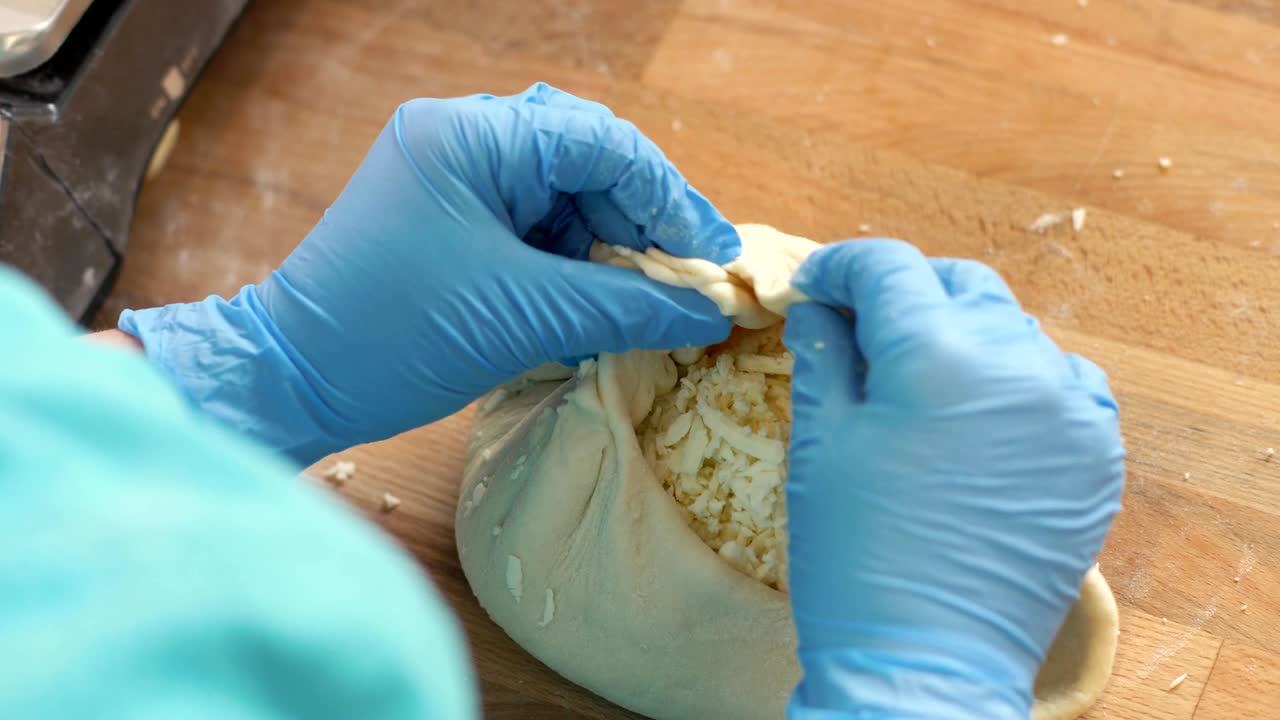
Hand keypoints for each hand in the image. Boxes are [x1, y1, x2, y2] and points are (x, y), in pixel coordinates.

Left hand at [120, 83, 738, 463]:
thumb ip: (626, 306)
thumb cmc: (393, 335)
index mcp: (471, 137)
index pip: (601, 143)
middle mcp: (462, 139)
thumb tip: (709, 312)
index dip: (670, 198)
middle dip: (642, 222)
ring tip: (642, 300)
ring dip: (609, 246)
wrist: (294, 380)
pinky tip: (595, 303)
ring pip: (565, 197)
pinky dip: (572, 264)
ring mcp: (454, 177)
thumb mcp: (523, 317)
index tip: (714, 256)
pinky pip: (533, 227)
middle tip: (689, 278)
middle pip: (587, 162)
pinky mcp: (451, 218)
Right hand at [780, 240, 1124, 718]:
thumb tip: (819, 308)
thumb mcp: (821, 444)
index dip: (841, 268)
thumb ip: (823, 356)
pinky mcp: (1096, 454)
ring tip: (921, 377)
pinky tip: (984, 413)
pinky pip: (1062, 384)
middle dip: (904, 294)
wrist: (926, 661)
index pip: (888, 269)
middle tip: (859, 327)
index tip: (813, 289)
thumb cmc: (854, 554)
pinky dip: (1020, 380)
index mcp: (936, 355)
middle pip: (958, 285)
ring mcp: (1070, 410)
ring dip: (962, 334)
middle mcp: (1017, 364)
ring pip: (1013, 330)